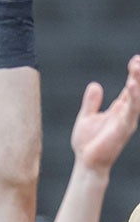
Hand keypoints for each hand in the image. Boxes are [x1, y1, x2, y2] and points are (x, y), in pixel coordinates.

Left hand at [71, 55, 139, 171]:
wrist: (86, 162)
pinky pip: (130, 111)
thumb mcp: (87, 117)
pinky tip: (132, 86)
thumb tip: (95, 85)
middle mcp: (126, 113)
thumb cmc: (88, 142)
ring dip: (138, 83)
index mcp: (119, 110)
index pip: (130, 88)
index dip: (134, 74)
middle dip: (139, 75)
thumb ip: (92, 102)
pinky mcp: (123, 129)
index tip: (135, 59)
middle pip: (136, 90)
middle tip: (138, 59)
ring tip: (137, 67)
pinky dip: (133, 98)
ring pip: (136, 98)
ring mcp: (126, 121)